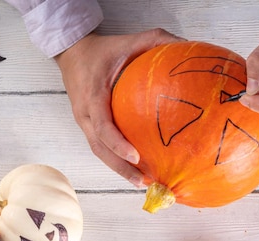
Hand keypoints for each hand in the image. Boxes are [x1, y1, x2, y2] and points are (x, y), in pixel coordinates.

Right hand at [55, 29, 183, 186]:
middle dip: (120, 168)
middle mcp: (84, 113)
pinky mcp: (87, 125)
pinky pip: (100, 146)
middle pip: (99, 149)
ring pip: (99, 152)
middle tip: (143, 181)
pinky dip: (116, 159)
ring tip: (142, 182)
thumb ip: (155, 40)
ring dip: (118, 169)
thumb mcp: (127, 41)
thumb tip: (187, 46)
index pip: (102, 126)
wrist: (71, 53)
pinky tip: (136, 167)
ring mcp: (83, 121)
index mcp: (92, 96)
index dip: (117, 144)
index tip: (135, 157)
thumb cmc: (100, 50)